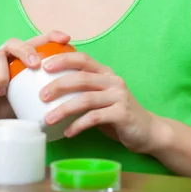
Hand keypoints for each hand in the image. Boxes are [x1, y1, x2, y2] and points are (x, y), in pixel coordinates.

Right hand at [0, 30, 70, 129]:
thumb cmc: (13, 108)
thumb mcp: (33, 98)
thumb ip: (47, 91)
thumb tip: (75, 96)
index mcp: (20, 59)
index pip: (36, 41)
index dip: (50, 36)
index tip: (66, 39)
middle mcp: (4, 57)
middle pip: (14, 43)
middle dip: (26, 50)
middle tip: (35, 64)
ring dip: (5, 72)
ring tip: (7, 88)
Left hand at [39, 52, 155, 153]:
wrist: (148, 131)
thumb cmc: (118, 113)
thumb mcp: (101, 97)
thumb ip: (83, 91)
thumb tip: (49, 91)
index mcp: (105, 73)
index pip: (83, 59)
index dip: (63, 59)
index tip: (44, 65)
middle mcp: (113, 81)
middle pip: (81, 78)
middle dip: (58, 85)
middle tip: (42, 96)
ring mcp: (119, 96)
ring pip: (86, 99)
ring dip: (64, 109)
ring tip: (48, 119)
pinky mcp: (122, 114)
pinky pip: (94, 118)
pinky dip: (78, 125)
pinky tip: (68, 133)